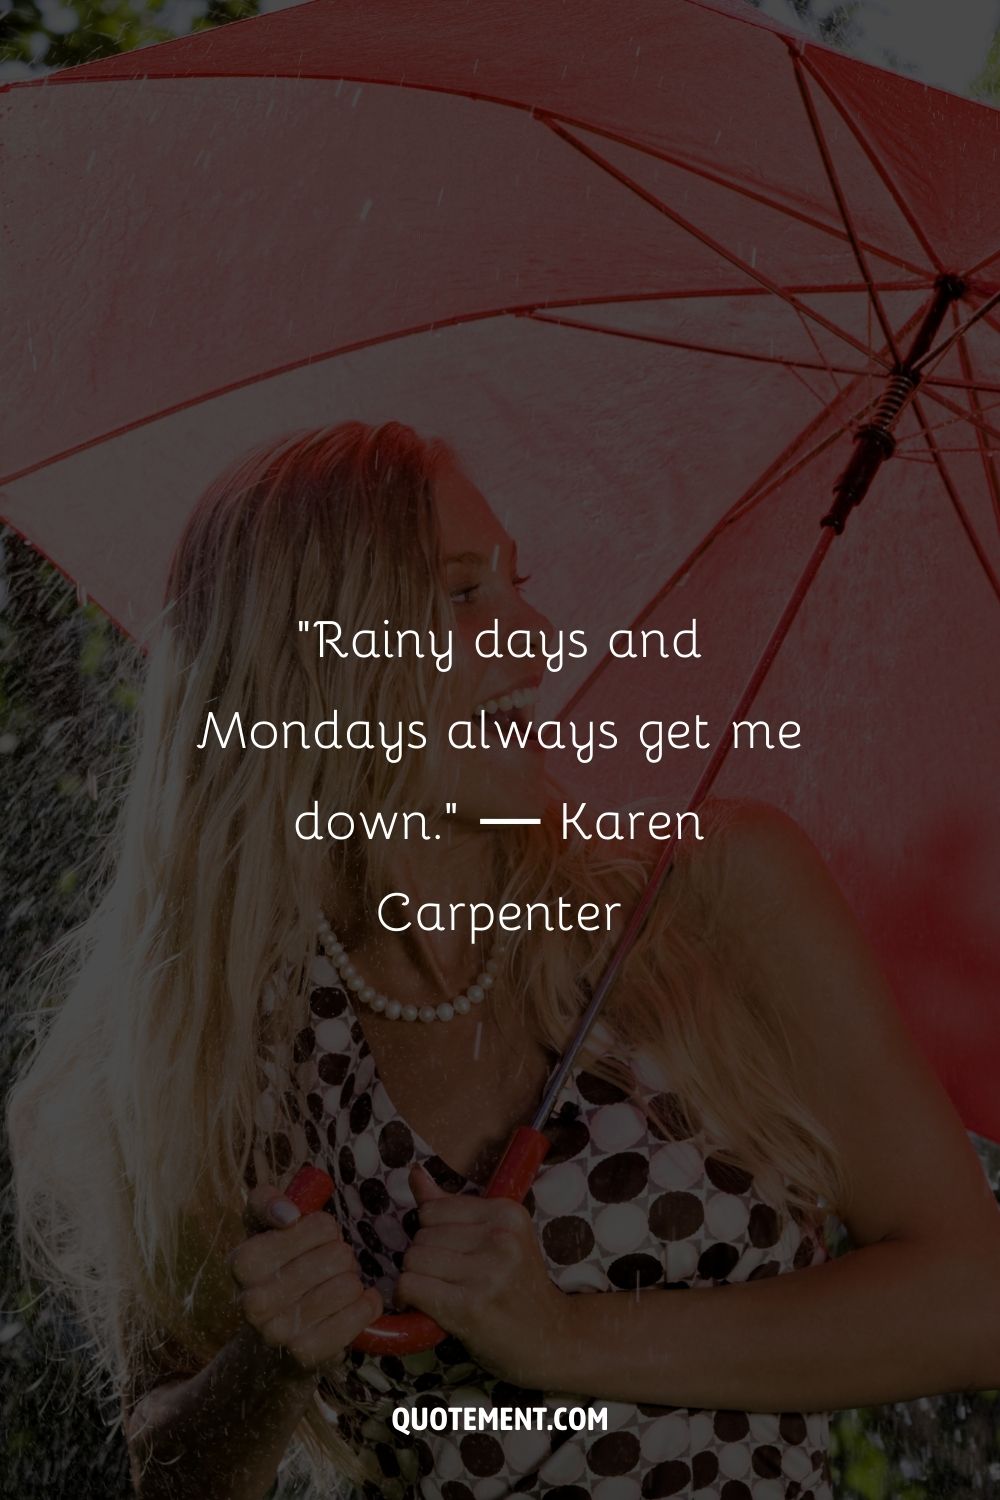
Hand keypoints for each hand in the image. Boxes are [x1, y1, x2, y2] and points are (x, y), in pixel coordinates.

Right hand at [227, 1182, 381, 1376]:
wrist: (268, 1344)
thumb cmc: (273, 1271)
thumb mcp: (262, 1229)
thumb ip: (267, 1202)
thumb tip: (289, 1214)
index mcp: (242, 1262)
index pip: (320, 1227)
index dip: (325, 1230)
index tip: (316, 1239)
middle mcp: (253, 1300)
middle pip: (338, 1255)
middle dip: (341, 1257)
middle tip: (329, 1267)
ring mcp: (277, 1331)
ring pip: (349, 1285)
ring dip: (352, 1282)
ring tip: (338, 1286)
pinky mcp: (305, 1354)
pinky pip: (358, 1315)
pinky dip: (367, 1306)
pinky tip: (359, 1304)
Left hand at [396, 1163, 571, 1388]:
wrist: (550, 1338)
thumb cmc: (518, 1287)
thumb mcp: (497, 1237)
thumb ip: (451, 1206)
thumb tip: (415, 1173)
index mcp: (507, 1213)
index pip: (433, 1209)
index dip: (432, 1232)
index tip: (447, 1253)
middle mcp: (499, 1238)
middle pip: (421, 1234)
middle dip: (424, 1257)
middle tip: (446, 1278)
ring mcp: (486, 1273)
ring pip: (413, 1259)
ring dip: (415, 1278)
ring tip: (438, 1291)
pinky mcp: (470, 1306)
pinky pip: (411, 1286)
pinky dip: (406, 1297)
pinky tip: (421, 1305)